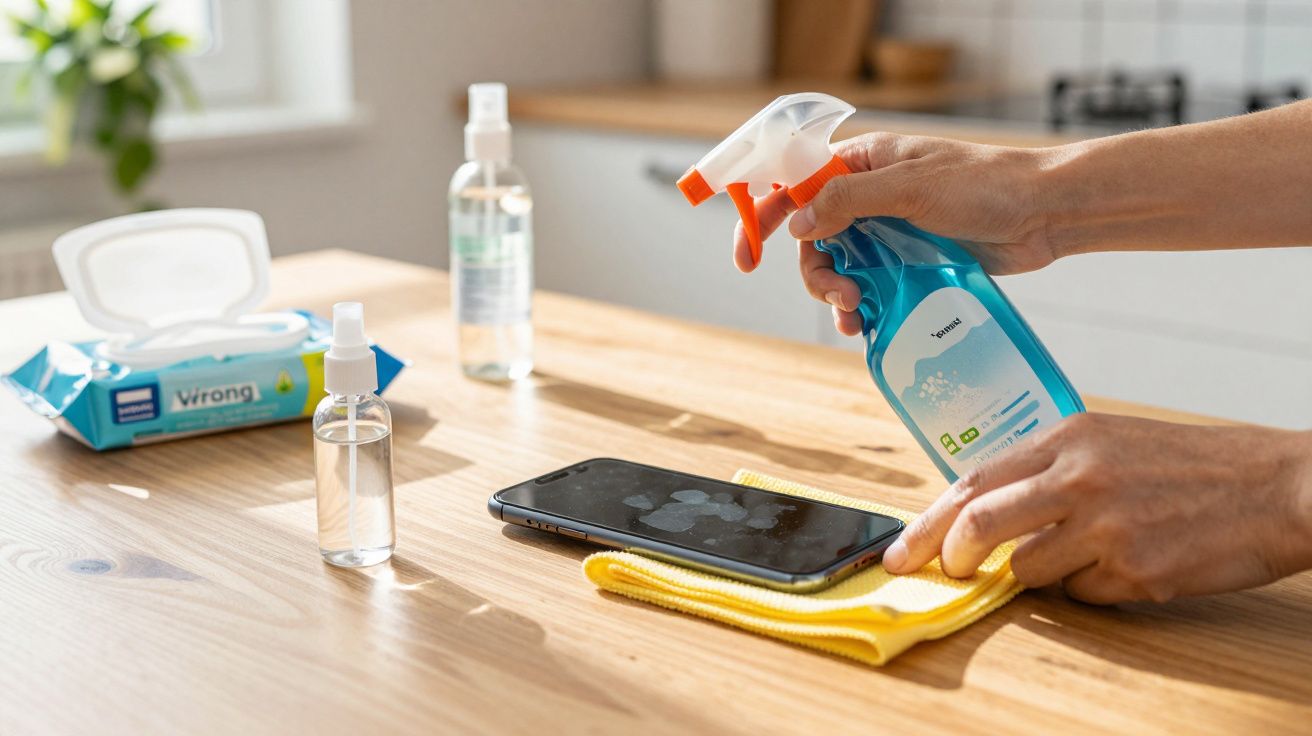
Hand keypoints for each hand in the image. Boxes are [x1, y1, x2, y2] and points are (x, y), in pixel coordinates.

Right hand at [732, 133, 1060, 335]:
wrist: (1044, 213)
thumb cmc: (984, 186)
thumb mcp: (910, 188)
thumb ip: (847, 202)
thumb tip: (795, 224)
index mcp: (861, 164)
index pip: (793, 186)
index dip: (762, 218)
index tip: (746, 257)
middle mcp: (868, 196)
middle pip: (811, 239)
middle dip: (816, 273)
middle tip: (842, 298)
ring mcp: (889, 230)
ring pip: (838, 268)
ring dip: (837, 296)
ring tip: (858, 316)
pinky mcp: (910, 261)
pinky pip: (870, 287)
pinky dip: (863, 309)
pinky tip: (868, 327)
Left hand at [880, 413, 1311, 603]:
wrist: (1279, 486)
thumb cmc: (1194, 465)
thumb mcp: (1111, 443)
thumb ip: (1048, 472)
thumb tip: (983, 514)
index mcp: (1068, 438)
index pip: (973, 481)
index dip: (929, 521)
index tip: (901, 550)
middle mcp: (1079, 478)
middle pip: (979, 525)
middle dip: (951, 557)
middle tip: (950, 573)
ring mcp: (1106, 526)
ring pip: (1027, 571)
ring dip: (1041, 575)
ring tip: (1089, 553)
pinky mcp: (1136, 571)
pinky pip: (1084, 596)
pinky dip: (1094, 590)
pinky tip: (1133, 564)